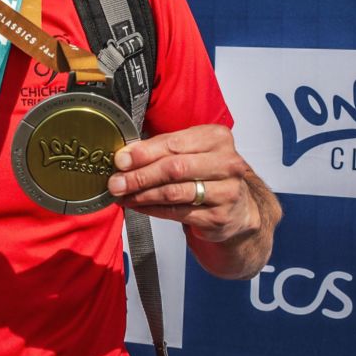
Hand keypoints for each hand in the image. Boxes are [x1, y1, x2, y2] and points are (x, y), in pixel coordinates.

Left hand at [106, 123, 260, 244]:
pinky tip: (137, 206)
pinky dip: (152, 209)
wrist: (239, 208)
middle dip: (139, 176)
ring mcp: (226, 192)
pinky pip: (176, 212)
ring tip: (122, 194)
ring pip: (174, 192)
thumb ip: (160, 149)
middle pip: (174, 169)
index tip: (120, 160)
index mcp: (217, 138)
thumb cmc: (207, 172)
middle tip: (116, 182)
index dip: (144, 153)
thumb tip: (124, 156)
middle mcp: (227, 163)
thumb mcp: (190, 151)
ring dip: (142, 194)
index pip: (174, 143)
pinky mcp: (218, 217)